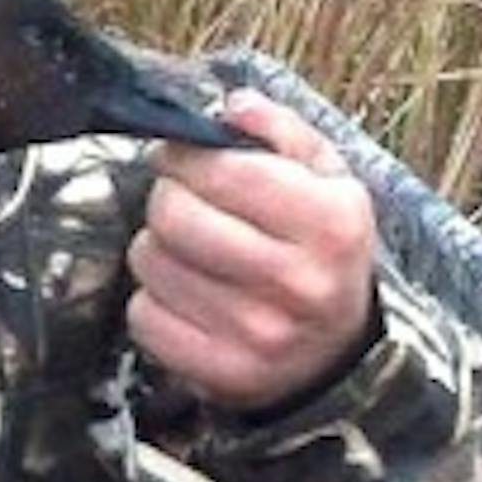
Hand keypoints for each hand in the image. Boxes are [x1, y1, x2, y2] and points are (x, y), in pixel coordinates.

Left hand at [126, 88, 378, 411]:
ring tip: (189, 253)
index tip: (178, 157)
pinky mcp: (224, 375)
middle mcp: (300, 282)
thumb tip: (231, 106)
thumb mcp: (325, 181)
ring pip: (150, 263)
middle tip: (180, 202)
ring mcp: (261, 335)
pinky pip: (144, 318)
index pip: (224, 170)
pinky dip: (152, 302)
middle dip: (166, 198)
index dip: (184, 155)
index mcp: (331, 223)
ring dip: (156, 249)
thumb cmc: (318, 250)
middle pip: (174, 216)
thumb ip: (281, 132)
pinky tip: (186, 297)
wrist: (337, 354)